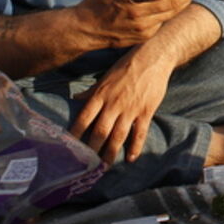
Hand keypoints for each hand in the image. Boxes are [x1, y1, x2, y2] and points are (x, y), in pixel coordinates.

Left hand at [69, 49, 172, 163]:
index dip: (75, 134)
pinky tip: (130, 158)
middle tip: (86, 164)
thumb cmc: (127, 65)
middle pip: (100, 132)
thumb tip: (75, 98)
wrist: (154, 57)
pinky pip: (140, 133)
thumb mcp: (106, 75)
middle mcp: (114, 104)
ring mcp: (131, 109)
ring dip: (110, 153)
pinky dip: (135, 148)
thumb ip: (92, 90)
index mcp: (101, 94)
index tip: (69, 147)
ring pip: (118, 136)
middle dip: (92, 150)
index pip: (84, 118)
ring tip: (104, 166)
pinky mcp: (147, 111)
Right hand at [74, 0, 203, 49]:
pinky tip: (179, 3)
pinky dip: (172, 12)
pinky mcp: (143, 36)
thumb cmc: (97, 0)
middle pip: (169, 5)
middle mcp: (135, 14)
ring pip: (169, 14)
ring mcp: (140, 28)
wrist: (87, 29)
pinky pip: (163, 22)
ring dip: (184, 2)